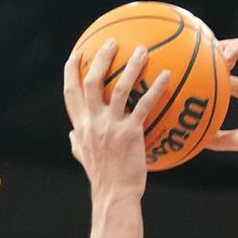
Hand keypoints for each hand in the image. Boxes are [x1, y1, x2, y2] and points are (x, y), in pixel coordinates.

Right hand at [64, 39, 170, 197]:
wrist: (114, 195)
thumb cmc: (103, 178)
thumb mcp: (84, 158)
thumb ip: (77, 143)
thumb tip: (71, 135)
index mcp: (80, 126)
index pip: (70, 92)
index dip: (71, 71)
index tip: (76, 54)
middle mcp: (92, 122)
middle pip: (92, 81)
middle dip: (100, 58)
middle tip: (111, 42)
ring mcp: (111, 126)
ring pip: (119, 88)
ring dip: (131, 66)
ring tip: (142, 50)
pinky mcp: (131, 133)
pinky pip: (145, 105)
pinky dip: (155, 88)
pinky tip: (166, 76)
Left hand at [208, 32, 237, 157]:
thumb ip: (220, 139)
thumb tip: (199, 143)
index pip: (228, 74)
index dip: (213, 70)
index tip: (198, 76)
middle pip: (236, 52)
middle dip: (219, 50)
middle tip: (203, 59)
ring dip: (229, 45)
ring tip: (218, 59)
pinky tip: (227, 59)